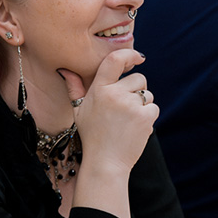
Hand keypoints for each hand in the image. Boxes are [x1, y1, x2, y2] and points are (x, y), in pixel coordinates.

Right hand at [59, 49, 157, 176]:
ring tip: (127, 121)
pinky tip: (134, 128)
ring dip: (142, 104)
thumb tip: (64, 69)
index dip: (130, 54)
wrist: (105, 163)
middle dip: (136, 90)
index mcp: (99, 89)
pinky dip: (148, 117)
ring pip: (147, 94)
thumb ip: (74, 88)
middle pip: (138, 78)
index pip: (115, 60)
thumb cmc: (91, 135)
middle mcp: (115, 94)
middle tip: (124, 109)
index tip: (138, 57)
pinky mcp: (145, 117)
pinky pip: (153, 107)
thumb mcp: (78, 111)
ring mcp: (131, 105)